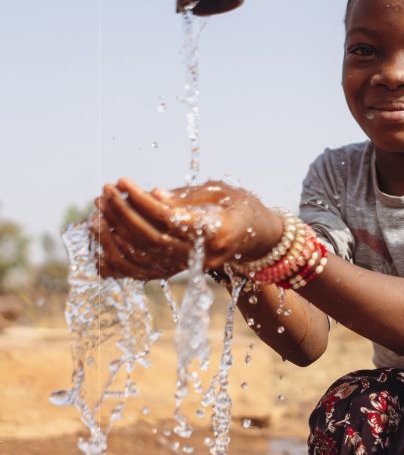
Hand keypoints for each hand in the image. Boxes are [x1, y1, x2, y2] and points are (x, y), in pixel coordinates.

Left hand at [93, 179, 282, 279]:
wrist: (254, 236)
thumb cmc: (238, 207)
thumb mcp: (219, 192)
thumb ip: (186, 198)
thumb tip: (152, 196)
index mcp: (217, 232)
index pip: (170, 219)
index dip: (142, 201)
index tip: (122, 181)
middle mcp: (203, 256)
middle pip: (152, 239)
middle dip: (122, 214)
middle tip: (105, 192)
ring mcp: (190, 269)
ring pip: (143, 258)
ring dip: (114, 234)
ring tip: (98, 210)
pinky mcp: (178, 273)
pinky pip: (141, 272)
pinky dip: (116, 257)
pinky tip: (101, 237)